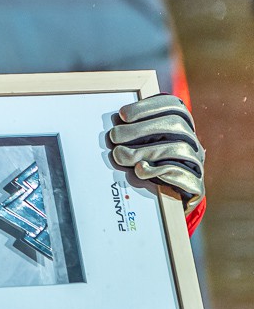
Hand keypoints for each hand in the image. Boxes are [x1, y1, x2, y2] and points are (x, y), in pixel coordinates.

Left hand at [108, 94, 204, 213]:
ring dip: (145, 150)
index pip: (174, 107)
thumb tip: (113, 130)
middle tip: (114, 136)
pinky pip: (182, 173)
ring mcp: (196, 162)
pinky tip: (139, 170)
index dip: (148, 107)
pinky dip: (158, 170)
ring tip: (120, 155)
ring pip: (179, 148)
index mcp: (181, 126)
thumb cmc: (150, 166)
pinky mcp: (196, 183)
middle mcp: (192, 141)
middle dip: (140, 128)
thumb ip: (133, 135)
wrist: (169, 201)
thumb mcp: (142, 147)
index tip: (122, 114)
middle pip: (176, 125)